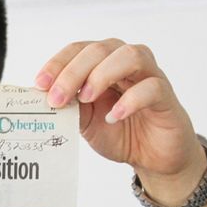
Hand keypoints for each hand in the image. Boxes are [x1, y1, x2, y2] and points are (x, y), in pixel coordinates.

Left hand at [34, 39, 206, 204]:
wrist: (151, 157)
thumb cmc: (118, 131)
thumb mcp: (84, 120)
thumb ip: (69, 106)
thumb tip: (43, 97)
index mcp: (103, 63)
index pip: (78, 49)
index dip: (58, 63)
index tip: (40, 84)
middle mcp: (126, 62)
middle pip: (99, 49)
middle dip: (73, 72)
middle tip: (57, 98)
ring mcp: (149, 76)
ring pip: (129, 56)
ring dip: (102, 75)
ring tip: (86, 99)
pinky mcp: (166, 97)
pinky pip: (151, 88)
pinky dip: (130, 100)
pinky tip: (114, 117)